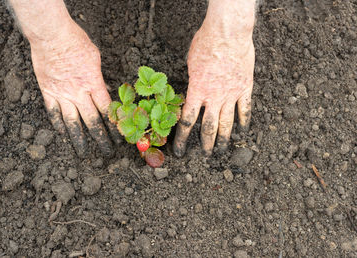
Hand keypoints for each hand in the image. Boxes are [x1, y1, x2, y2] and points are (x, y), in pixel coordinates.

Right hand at [29, 23, 119, 157]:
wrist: (51, 35)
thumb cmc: (76, 41)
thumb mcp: (95, 58)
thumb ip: (98, 79)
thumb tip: (102, 91)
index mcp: (93, 84)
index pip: (107, 110)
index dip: (115, 125)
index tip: (120, 137)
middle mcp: (78, 93)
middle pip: (92, 121)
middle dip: (101, 138)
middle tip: (106, 152)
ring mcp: (62, 94)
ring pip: (72, 122)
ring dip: (78, 139)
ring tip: (83, 152)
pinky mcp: (47, 91)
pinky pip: (53, 113)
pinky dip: (58, 125)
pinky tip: (63, 135)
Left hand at [173, 26, 254, 156]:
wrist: (228, 33)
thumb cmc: (206, 43)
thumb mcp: (190, 63)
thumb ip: (192, 81)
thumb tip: (193, 88)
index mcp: (197, 92)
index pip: (187, 122)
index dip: (182, 139)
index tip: (180, 150)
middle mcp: (214, 98)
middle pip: (208, 128)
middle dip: (205, 144)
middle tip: (204, 155)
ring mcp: (231, 94)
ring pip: (227, 123)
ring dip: (224, 139)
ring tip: (221, 150)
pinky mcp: (245, 88)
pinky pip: (245, 109)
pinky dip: (244, 122)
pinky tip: (243, 132)